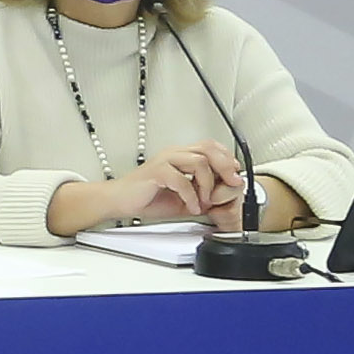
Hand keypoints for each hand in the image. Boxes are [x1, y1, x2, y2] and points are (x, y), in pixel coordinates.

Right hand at [54, 151, 223, 232]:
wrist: (119, 202)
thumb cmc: (146, 197)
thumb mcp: (183, 197)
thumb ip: (201, 194)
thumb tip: (222, 198)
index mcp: (180, 156)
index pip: (210, 147)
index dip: (227, 158)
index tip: (235, 175)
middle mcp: (174, 154)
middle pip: (208, 148)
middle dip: (225, 165)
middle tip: (231, 183)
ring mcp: (165, 161)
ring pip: (199, 162)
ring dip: (208, 184)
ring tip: (205, 200)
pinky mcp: (156, 172)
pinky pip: (181, 180)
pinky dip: (191, 196)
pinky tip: (191, 206)